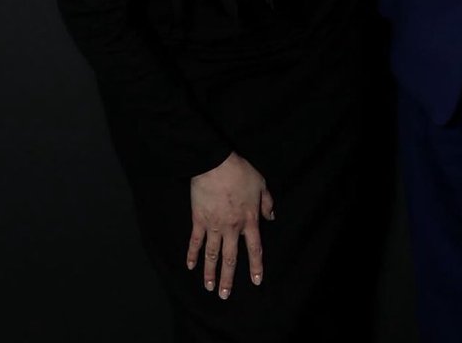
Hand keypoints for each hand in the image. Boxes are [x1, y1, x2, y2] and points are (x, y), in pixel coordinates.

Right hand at [187, 151, 274, 298]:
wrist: (216, 165)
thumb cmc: (240, 172)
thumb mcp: (261, 184)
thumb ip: (267, 202)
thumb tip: (271, 217)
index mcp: (249, 220)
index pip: (254, 248)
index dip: (255, 266)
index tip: (256, 281)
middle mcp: (232, 228)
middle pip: (230, 258)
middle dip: (228, 278)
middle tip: (224, 295)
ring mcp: (214, 226)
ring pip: (212, 255)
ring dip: (210, 273)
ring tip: (209, 288)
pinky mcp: (199, 220)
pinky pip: (195, 241)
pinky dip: (192, 254)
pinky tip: (190, 266)